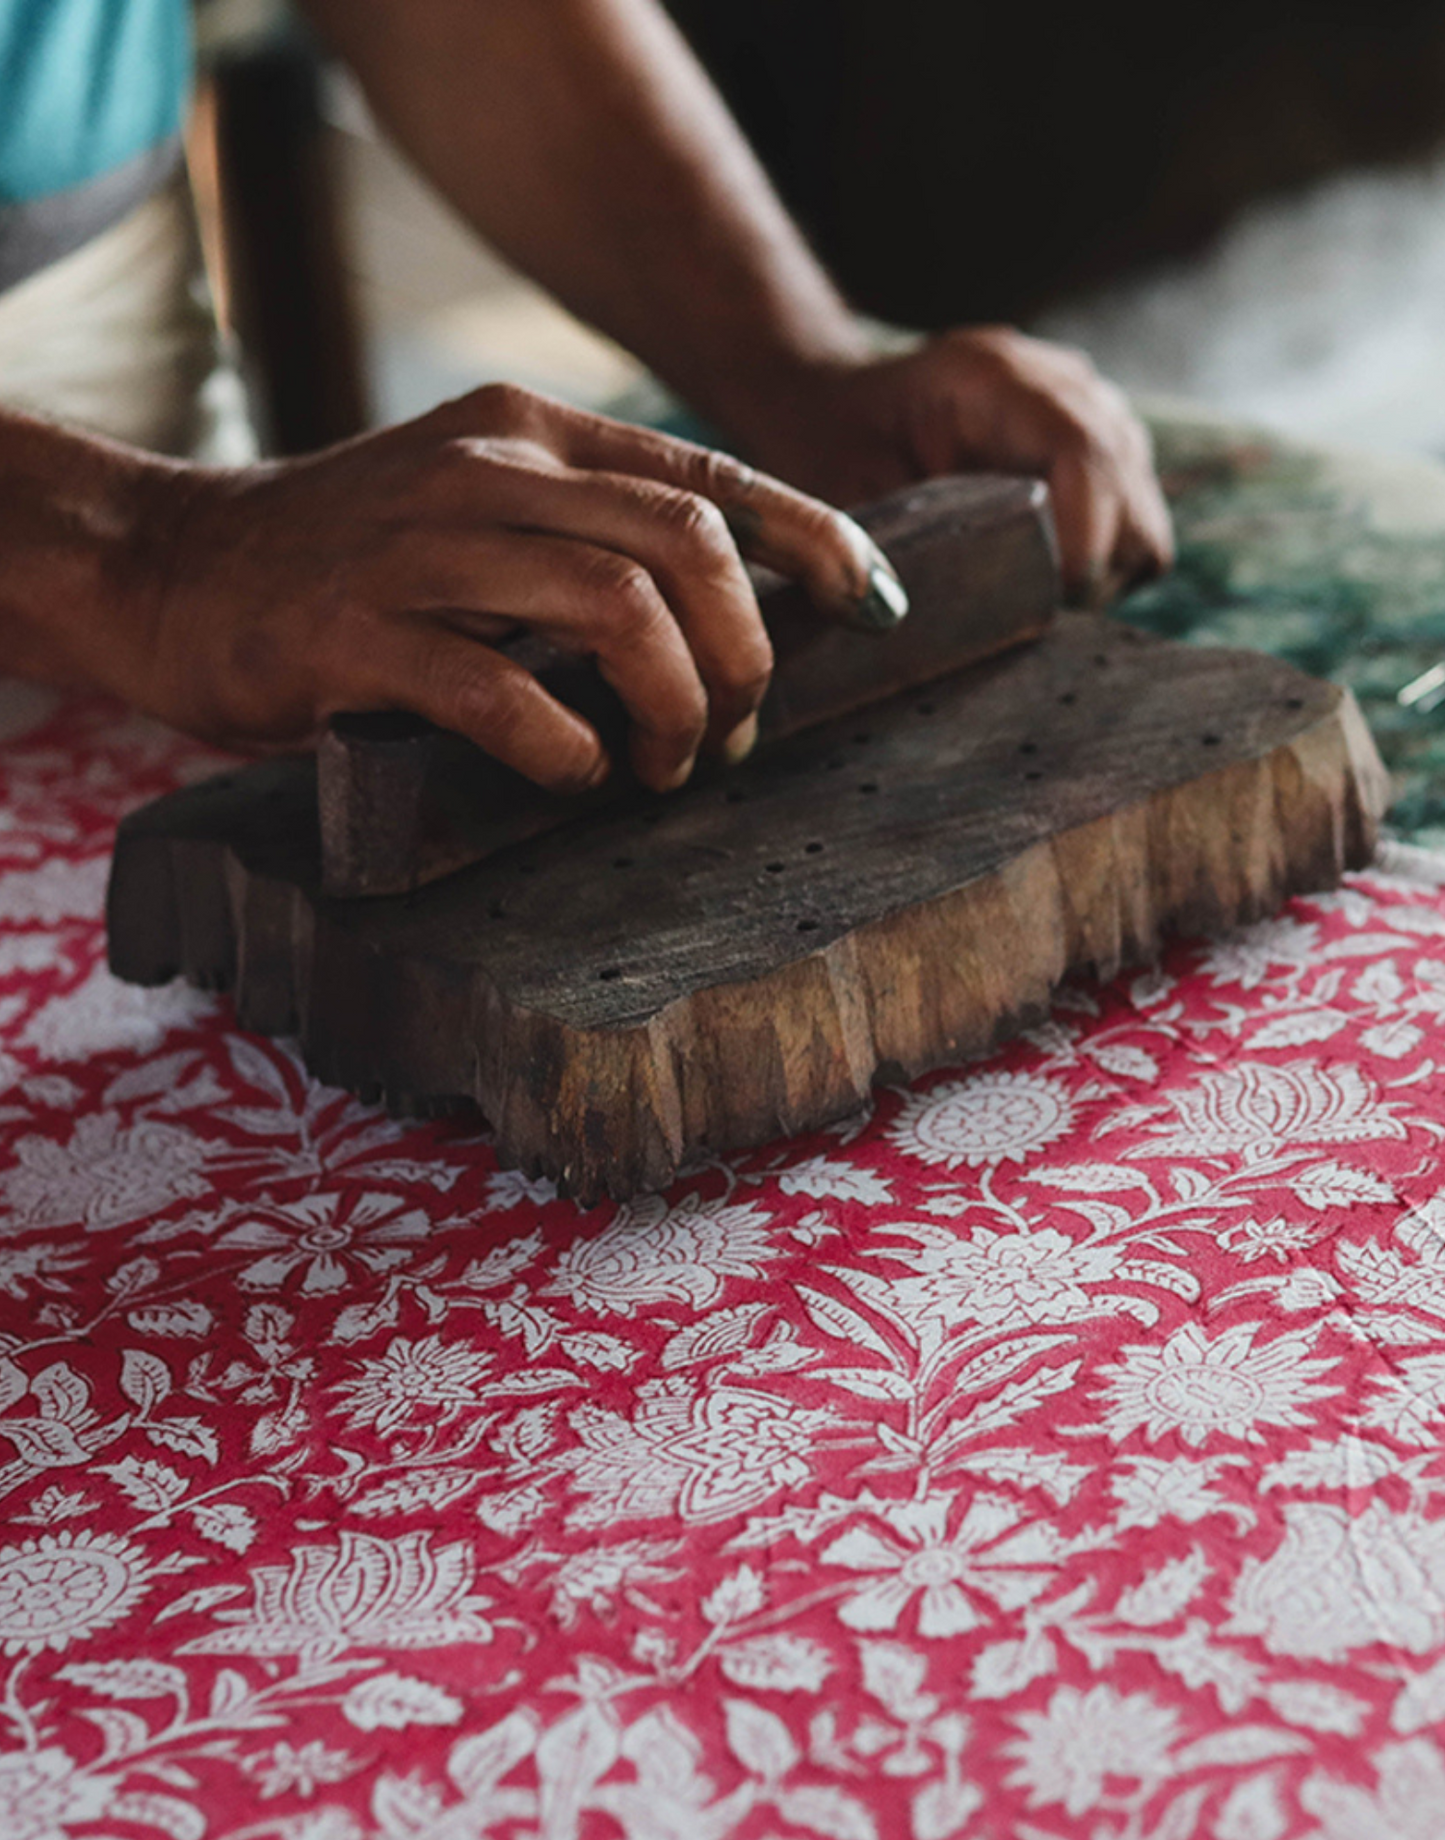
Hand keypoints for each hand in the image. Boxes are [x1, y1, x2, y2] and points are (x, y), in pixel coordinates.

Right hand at [128, 384, 907, 791]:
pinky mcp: (356, 634)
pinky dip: (564, 744)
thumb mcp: (479, 513)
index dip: (815, 541)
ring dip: (673, 706)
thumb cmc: (351, 565)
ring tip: (662, 769)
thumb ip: (585, 538)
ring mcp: (421, 546)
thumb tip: (726, 621)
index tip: (875, 608)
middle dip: (746, 651)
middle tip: (734, 734)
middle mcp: (487, 468)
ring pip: (615, 606)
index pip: (712, 474)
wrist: (175, 569)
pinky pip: (500, 689)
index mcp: (531, 431)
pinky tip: (574, 774)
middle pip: (686, 541)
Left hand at [743, 326, 1173, 604]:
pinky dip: (1101, 574)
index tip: (1047, 604)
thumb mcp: (843, 489)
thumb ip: (891, 542)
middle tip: (1025, 615)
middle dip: (1087, 574)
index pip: (1084, 452)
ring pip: (1143, 527)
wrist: (836, 407)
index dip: (1080, 539)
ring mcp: (1098, 418)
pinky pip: (1137, 535)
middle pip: (1129, 499)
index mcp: (993, 376)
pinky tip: (1043, 581)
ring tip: (1029, 599)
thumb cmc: (831, 448)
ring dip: (1096, 580)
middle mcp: (1064, 385)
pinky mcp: (1110, 460)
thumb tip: (928, 618)